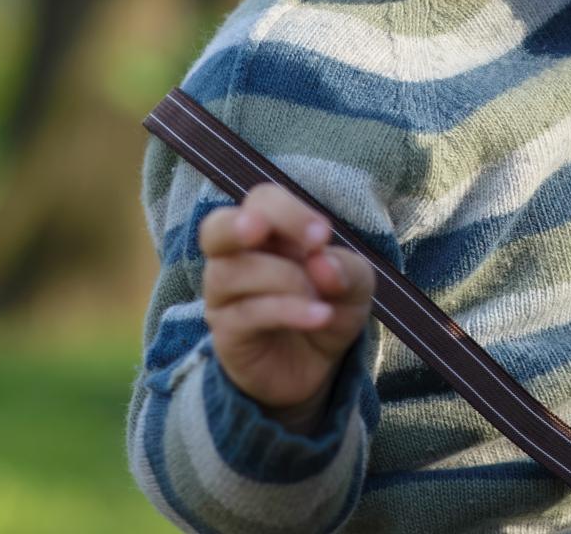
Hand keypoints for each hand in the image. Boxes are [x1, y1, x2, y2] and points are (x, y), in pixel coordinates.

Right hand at [200, 183, 375, 431]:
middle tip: (265, 231)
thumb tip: (321, 262)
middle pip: (215, 228)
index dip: (288, 211)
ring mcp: (225, 297)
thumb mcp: (355, 285)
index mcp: (267, 233)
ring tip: (320, 299)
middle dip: (242, 225)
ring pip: (232, 272)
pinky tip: (320, 316)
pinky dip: (288, 311)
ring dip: (283, 278)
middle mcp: (236, 258)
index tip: (323, 236)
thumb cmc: (328, 306)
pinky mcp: (227, 334)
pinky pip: (248, 313)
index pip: (261, 201)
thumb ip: (345, 268)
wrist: (318, 367)